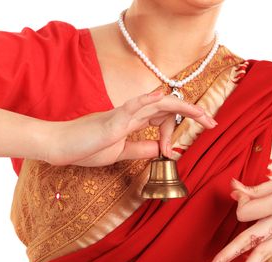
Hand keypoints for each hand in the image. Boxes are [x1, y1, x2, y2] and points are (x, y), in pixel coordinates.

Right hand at [46, 90, 216, 166]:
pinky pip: (131, 107)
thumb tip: (162, 149)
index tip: (198, 131)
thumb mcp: (119, 153)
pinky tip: (163, 98)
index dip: (182, 122)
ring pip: (155, 104)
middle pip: (166, 107)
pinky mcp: (111, 121)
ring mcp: (121, 115)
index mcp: (132, 122)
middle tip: (212, 122)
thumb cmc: (85, 148)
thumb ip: (140, 149)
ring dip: (180, 106)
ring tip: (201, 113)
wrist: (59, 147)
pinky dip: (148, 101)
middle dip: (191, 112)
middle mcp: (130, 114)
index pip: (163, 117)